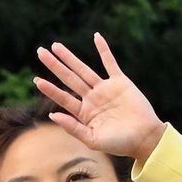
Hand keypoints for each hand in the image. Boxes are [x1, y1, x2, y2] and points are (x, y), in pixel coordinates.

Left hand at [33, 33, 164, 164]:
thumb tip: (53, 114)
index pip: (63, 98)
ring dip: (70, 58)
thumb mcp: (93, 139)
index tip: (36, 80)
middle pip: (69, 79)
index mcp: (84, 114)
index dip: (50, 89)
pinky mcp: (120, 82)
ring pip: (84, 69)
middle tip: (40, 52)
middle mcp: (92, 99)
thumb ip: (73, 127)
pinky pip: (110, 63)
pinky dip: (104, 50)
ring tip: (55, 46)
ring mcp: (105, 89)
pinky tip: (96, 37)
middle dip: (54, 65)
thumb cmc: (119, 144)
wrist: (144, 138)